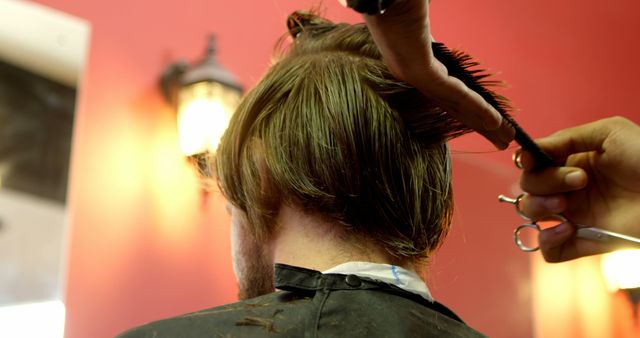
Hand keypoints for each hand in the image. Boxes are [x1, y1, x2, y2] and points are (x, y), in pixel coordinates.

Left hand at [359, 0, 513, 148]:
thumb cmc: (396, 6)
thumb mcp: (417, 25)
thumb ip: (427, 39)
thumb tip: (431, 39)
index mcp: (412, 64)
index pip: (446, 95)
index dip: (470, 111)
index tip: (487, 123)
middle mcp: (413, 75)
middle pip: (454, 108)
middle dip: (481, 126)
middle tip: (503, 142)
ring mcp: (414, 74)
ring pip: (457, 106)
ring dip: (484, 124)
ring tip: (505, 140)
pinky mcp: (419, 69)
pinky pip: (454, 93)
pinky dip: (476, 108)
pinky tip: (494, 121)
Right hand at [516, 116, 639, 261]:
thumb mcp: (609, 132)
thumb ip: (566, 137)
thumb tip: (527, 151)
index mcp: (572, 162)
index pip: (533, 162)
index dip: (526, 162)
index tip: (530, 160)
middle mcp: (568, 189)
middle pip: (528, 186)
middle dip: (543, 182)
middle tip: (578, 181)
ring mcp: (575, 216)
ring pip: (531, 215)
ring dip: (539, 207)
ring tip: (566, 204)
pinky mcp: (585, 241)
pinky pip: (550, 251)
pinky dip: (548, 242)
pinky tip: (567, 230)